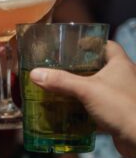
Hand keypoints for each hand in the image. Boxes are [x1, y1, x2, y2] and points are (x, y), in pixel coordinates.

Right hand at [28, 41, 135, 157]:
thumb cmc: (121, 107)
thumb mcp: (87, 90)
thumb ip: (61, 81)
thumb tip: (35, 74)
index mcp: (120, 64)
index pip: (107, 45)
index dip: (91, 43)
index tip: (72, 46)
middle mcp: (123, 78)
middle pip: (99, 67)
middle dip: (78, 69)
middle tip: (58, 70)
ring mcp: (120, 97)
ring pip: (97, 89)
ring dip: (79, 91)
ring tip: (58, 90)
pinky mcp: (116, 114)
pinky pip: (96, 108)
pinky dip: (82, 110)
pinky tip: (67, 114)